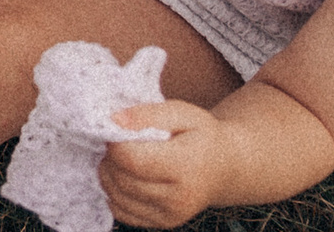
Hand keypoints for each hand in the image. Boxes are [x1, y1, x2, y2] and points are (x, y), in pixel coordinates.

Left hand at [101, 100, 225, 226]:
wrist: (225, 167)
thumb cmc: (202, 136)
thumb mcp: (182, 112)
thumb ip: (148, 114)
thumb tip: (115, 121)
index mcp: (185, 166)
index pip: (131, 158)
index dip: (114, 142)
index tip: (117, 130)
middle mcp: (179, 197)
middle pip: (121, 179)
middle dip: (110, 158)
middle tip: (117, 143)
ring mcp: (172, 215)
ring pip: (117, 197)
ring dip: (108, 175)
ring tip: (121, 158)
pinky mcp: (165, 224)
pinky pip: (122, 212)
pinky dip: (115, 193)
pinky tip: (125, 177)